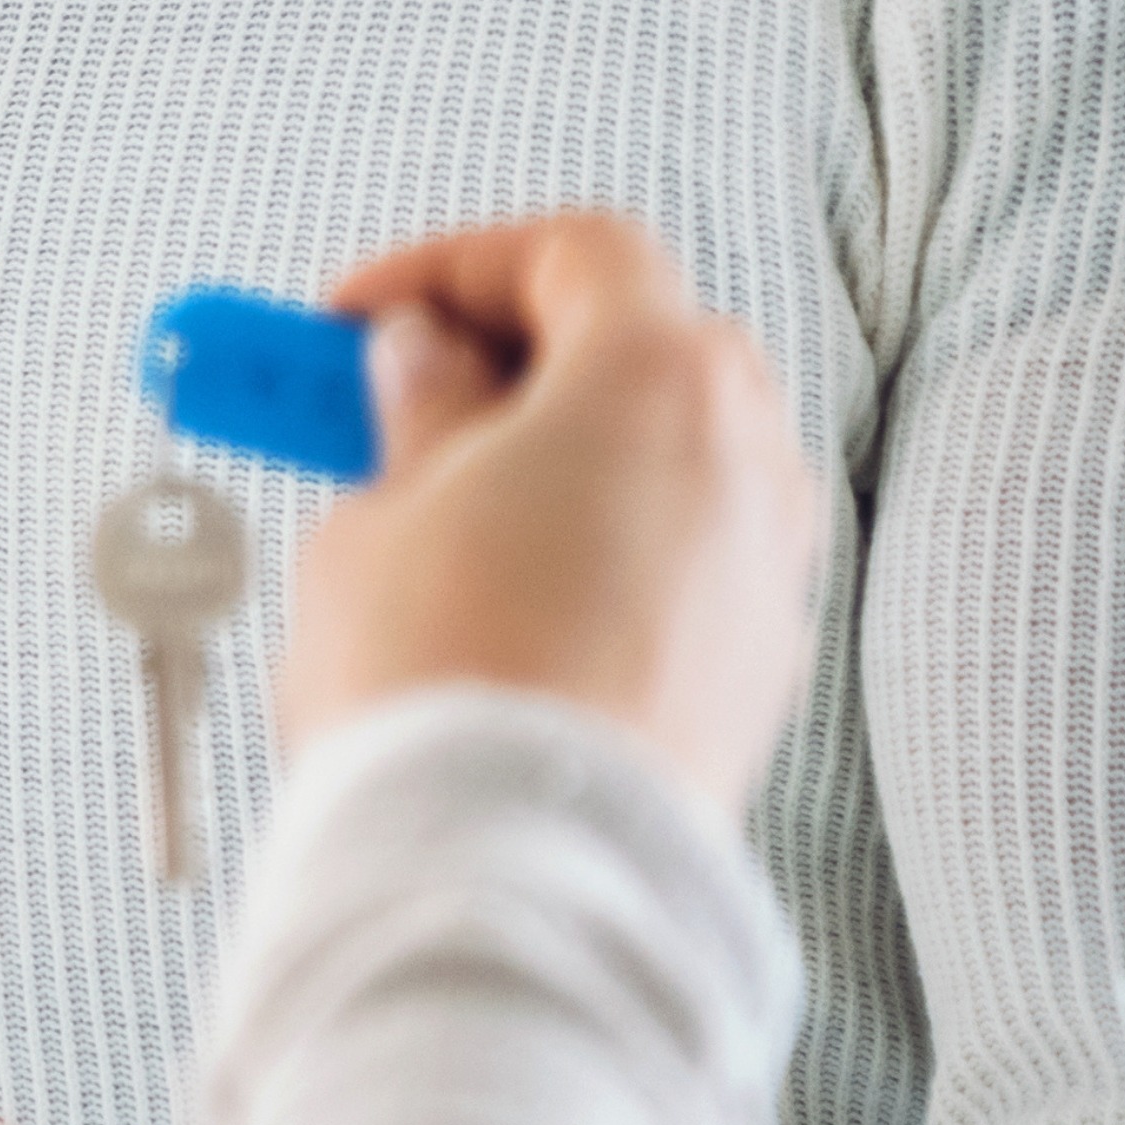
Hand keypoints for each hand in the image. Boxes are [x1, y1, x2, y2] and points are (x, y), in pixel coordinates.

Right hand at [287, 210, 822, 816]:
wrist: (518, 870)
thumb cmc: (447, 681)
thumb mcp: (379, 509)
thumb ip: (416, 413)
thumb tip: (430, 369)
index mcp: (660, 377)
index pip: (572, 253)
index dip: (448, 267)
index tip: (354, 320)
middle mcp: (748, 457)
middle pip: (640, 348)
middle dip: (512, 358)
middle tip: (393, 399)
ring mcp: (770, 569)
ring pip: (670, 462)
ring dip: (564, 457)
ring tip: (440, 512)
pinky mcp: (764, 670)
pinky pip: (684, 562)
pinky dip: (605, 547)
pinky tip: (509, 600)